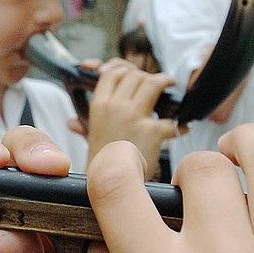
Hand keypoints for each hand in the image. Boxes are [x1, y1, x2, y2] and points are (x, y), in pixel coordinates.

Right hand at [86, 58, 179, 179]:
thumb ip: (83, 127)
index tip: (134, 71)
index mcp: (99, 106)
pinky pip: (171, 119)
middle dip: (147, 76)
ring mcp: (132, 117)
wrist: (108, 185)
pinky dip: (180, 124)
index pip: (112, 72)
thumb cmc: (99, 165)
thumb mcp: (88, 141)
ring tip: (170, 86)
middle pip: (135, 75)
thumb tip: (71, 123)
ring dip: (164, 82)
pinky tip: (182, 128)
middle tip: (156, 84)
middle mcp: (114, 107)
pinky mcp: (151, 131)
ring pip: (152, 83)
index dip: (124, 67)